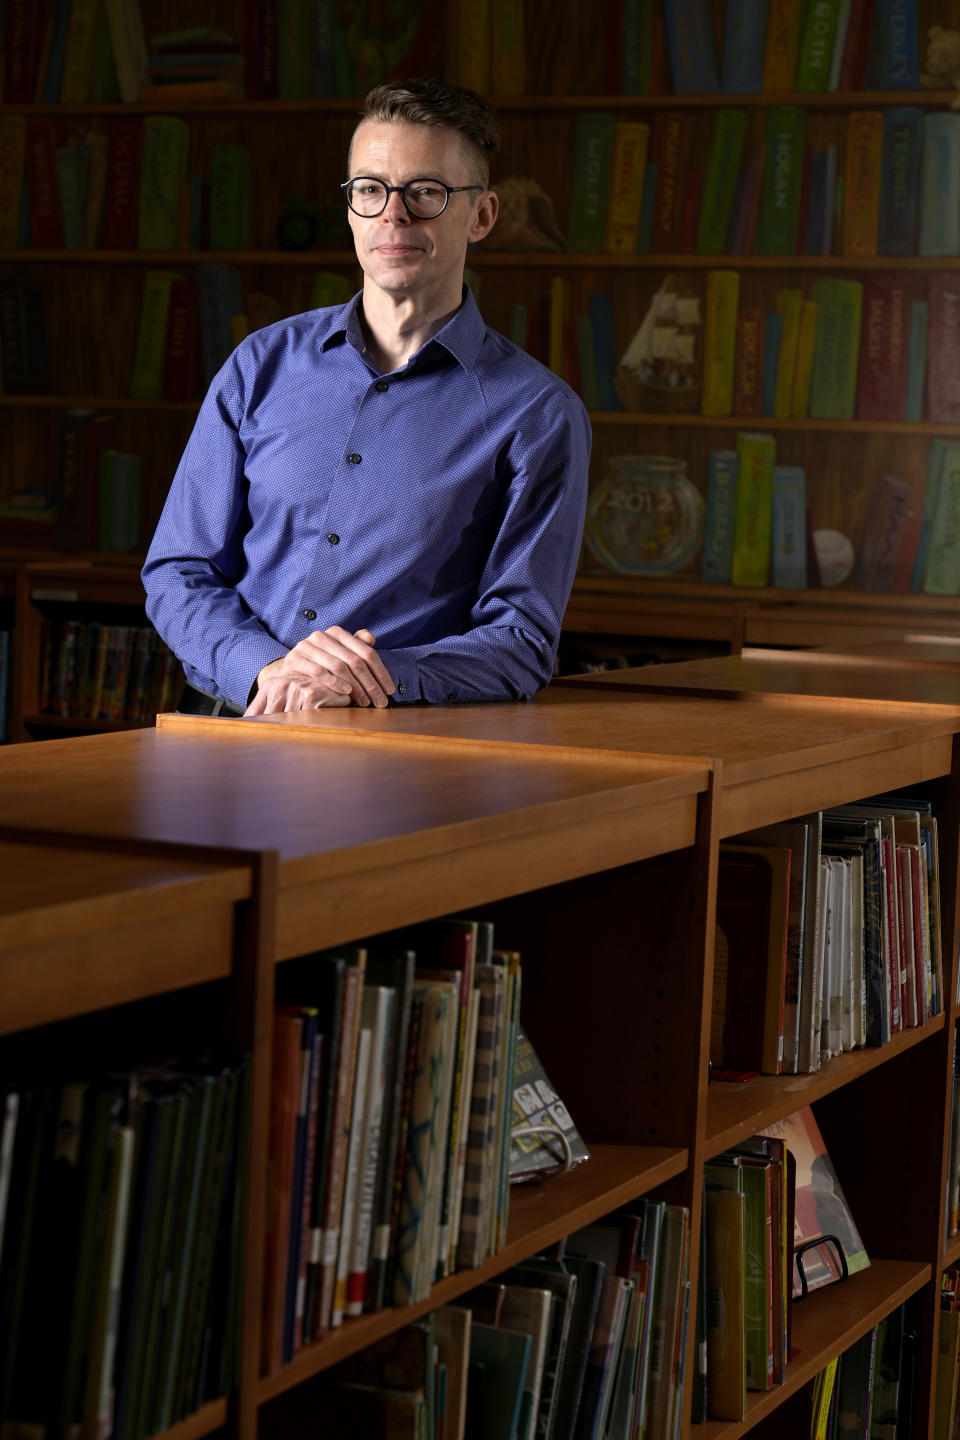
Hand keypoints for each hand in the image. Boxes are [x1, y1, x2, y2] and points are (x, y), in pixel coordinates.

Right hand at [250, 626, 394, 709]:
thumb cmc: (321, 664)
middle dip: (370, 684)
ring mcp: (307, 646)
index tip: (389, 690)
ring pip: (339, 666)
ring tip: (365, 702)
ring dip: (355, 687)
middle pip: (355, 661)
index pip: (366, 652)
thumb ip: (357, 647)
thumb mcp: (340, 655)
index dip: (380, 672)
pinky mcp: (295, 659)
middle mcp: (322, 636)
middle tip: (380, 701)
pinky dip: (334, 683)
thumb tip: (370, 638)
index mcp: (337, 633)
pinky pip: (318, 672)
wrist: (290, 669)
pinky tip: (346, 693)